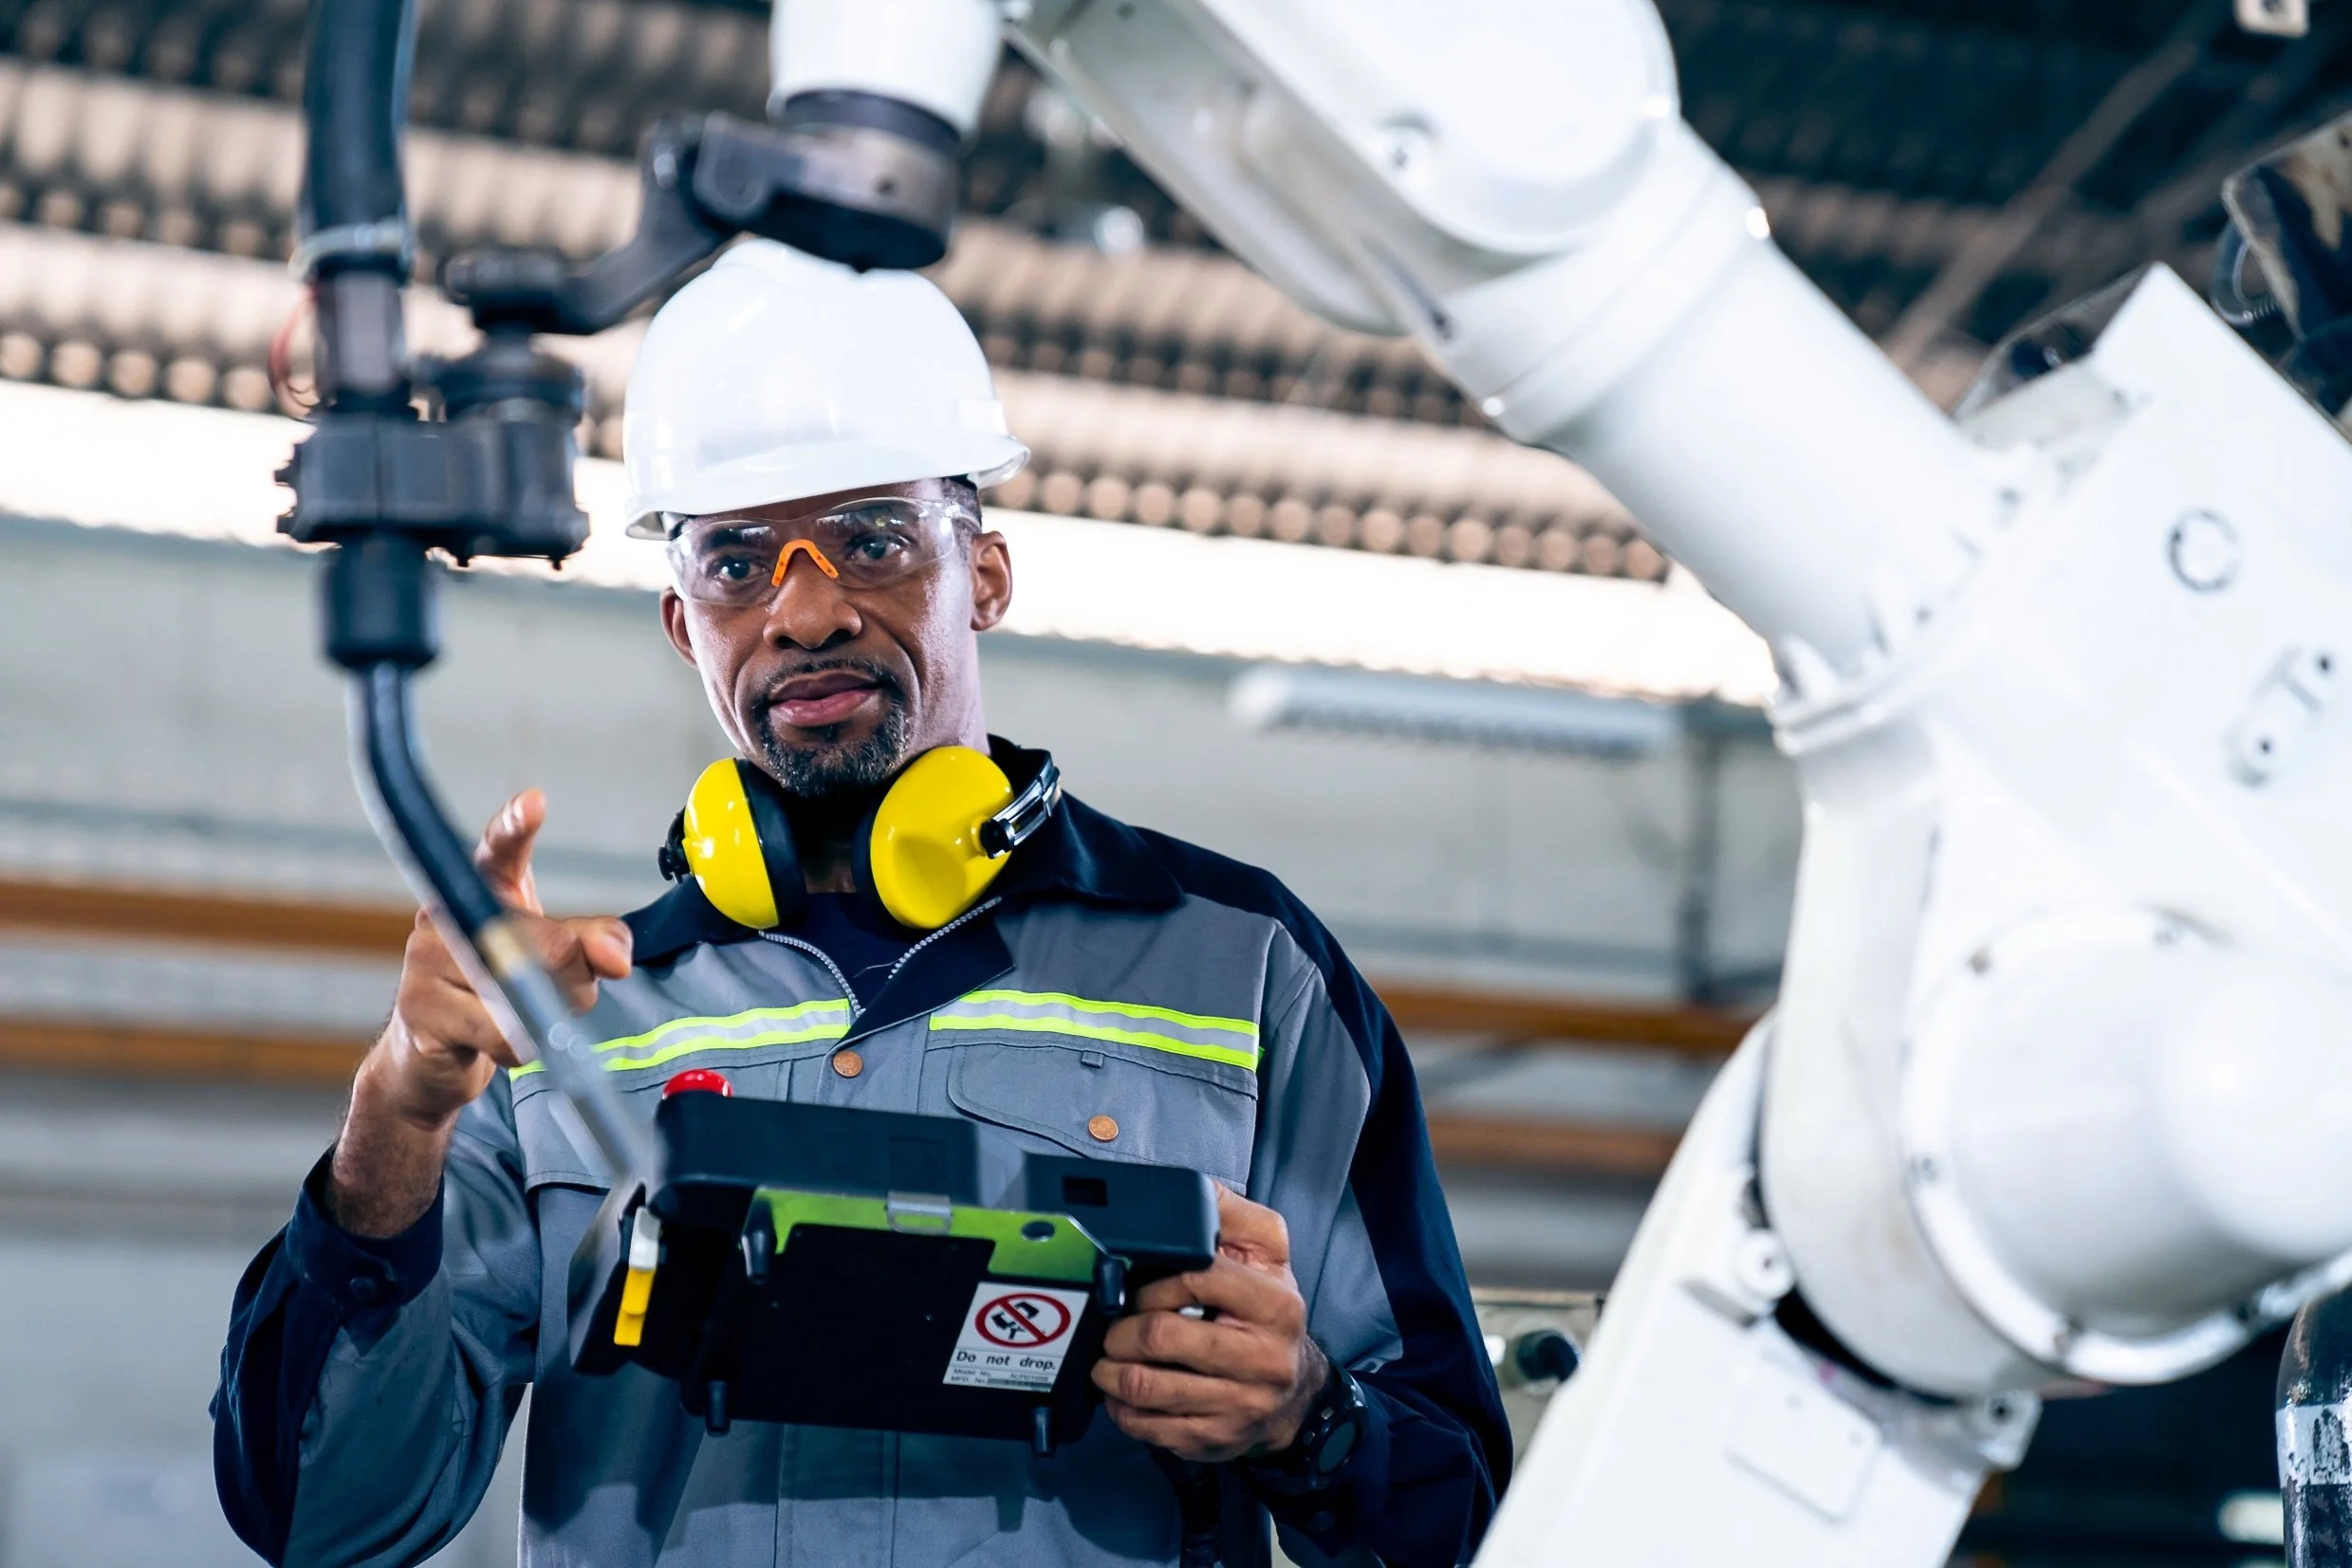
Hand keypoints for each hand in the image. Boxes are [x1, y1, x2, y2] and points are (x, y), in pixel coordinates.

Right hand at [367, 789, 633, 1126]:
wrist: (430, 1056)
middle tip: (573, 994)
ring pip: (521, 989)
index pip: (499, 849)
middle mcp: (446, 915)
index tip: (535, 802)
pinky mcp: (419, 1011)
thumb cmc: (497, 993)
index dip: (515, 825)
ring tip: (529, 1021)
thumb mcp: (555, 960)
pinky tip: (500, 1041)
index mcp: (481, 889)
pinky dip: (518, 1046)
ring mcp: (425, 961)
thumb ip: (594, 945)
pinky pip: (500, 1032)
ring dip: (547, 1016)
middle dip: (575, 977)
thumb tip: (616, 956)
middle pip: (540, 941)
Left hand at [1092, 1186, 1327, 1462]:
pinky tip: (1122, 1395)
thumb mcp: (1268, 1257)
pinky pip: (1149, 1428)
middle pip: (1162, 1338)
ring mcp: (1239, 1405)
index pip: (1198, 1277)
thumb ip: (1233, 1216)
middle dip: (1120, 1331)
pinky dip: (1122, 1410)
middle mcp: (1263, 1359)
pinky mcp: (1216, 1440)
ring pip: (1147, 1387)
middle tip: (1111, 1328)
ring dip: (1111, 1371)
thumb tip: (1195, 1188)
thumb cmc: (1269, 1317)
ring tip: (1107, 1359)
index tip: (1136, 1287)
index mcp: (1276, 1304)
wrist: (1299, 1392)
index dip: (1154, 1281)